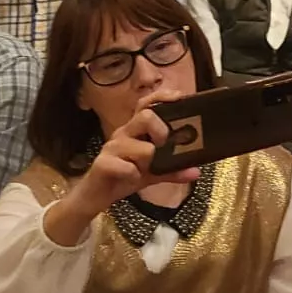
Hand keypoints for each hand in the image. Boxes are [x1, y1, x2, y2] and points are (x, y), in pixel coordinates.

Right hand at [69, 91, 199, 217]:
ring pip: (141, 147)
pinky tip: (130, 179)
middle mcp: (124, 133)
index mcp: (135, 131)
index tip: (179, 96)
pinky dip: (133, 175)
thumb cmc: (123, 177)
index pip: (146, 104)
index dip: (161, 97)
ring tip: (141, 171)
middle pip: (146, 117)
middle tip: (162, 148)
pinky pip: (126, 167)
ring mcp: (112, 147)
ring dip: (148, 162)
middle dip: (161, 132)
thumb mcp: (152, 174)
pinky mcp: (103, 164)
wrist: (95, 197)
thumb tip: (196, 171)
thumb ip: (173, 170)